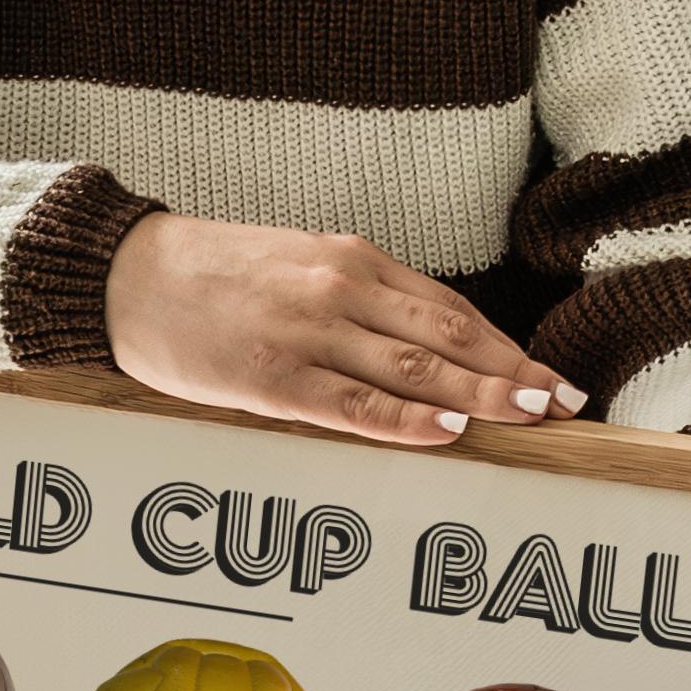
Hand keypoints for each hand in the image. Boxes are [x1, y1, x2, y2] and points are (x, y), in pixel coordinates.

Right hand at [103, 215, 580, 447]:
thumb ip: (354, 303)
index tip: (550, 375)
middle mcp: (341, 290)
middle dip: (512, 371)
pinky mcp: (271, 377)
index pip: (450, 309)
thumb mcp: (295, 272)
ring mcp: (308, 334)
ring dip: (479, 393)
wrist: (125, 276)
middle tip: (564, 403)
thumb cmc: (209, 280)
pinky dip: (404, 417)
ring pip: (414, 366)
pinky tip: (448, 429)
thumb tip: (418, 351)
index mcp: (352, 261)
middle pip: (449, 335)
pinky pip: (351, 403)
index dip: (507, 345)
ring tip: (529, 416)